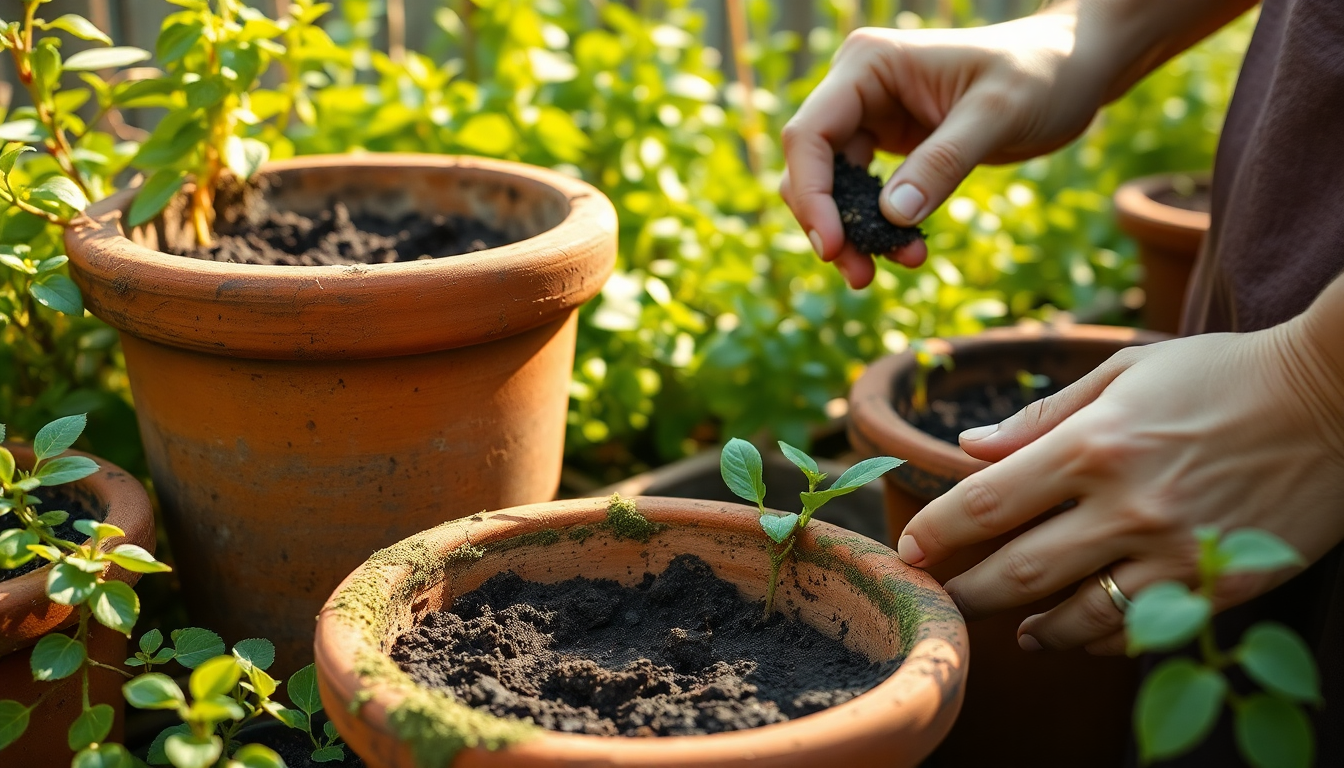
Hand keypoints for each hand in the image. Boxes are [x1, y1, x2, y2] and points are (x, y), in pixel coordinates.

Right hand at [780, 11, 1108, 287]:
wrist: (1074, 69)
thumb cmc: (1044, 74)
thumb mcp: (999, 115)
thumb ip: (944, 162)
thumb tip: (891, 216)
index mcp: (869, 64)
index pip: (810, 135)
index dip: (812, 195)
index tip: (833, 247)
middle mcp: (857, 87)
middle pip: (811, 167)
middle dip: (830, 224)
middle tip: (861, 276)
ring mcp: (870, 117)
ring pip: (833, 188)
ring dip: (855, 234)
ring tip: (902, 264)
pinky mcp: (888, 146)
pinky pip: (865, 196)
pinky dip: (880, 229)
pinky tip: (910, 249)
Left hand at [895, 317, 1343, 654]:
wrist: (1334, 397)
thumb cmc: (1220, 373)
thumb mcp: (1125, 372)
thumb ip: (1042, 416)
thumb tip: (968, 448)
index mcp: (1091, 445)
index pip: (982, 505)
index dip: (934, 535)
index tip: (908, 553)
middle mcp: (1125, 505)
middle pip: (1015, 573)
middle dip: (967, 594)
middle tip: (944, 601)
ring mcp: (1174, 550)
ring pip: (1076, 617)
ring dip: (1032, 631)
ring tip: (1015, 632)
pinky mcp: (1220, 582)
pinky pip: (1143, 629)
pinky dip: (1103, 639)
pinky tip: (1083, 633)